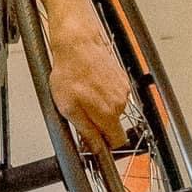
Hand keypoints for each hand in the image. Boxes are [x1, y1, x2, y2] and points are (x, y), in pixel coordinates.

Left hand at [48, 18, 130, 154]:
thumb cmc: (70, 72)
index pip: (118, 141)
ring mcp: (123, 89)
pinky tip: (90, 83)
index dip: (106, 144)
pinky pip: (114, 94)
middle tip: (81, 110)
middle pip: (114, 125)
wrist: (77, 43)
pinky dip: (103, 92)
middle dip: (100, 123)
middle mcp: (120, 102)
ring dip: (101, 106)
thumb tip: (96, 148)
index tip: (96, 141)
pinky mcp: (121, 78)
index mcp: (109, 113)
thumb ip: (86, 131)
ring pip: (114, 108)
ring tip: (84, 92)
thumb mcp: (69, 109)